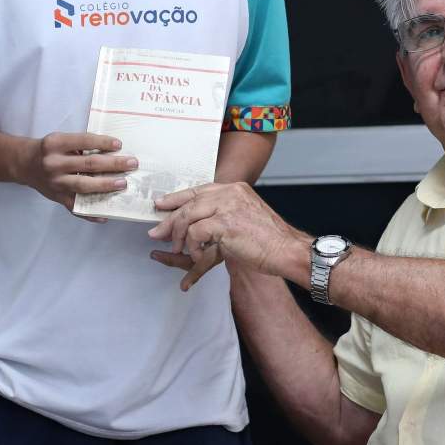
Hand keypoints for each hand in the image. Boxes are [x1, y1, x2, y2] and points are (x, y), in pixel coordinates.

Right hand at [17, 132, 137, 210]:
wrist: (24, 164)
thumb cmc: (49, 150)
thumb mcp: (60, 140)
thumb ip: (80, 145)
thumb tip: (113, 150)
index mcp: (55, 144)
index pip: (83, 141)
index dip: (102, 143)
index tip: (120, 145)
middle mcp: (54, 163)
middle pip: (88, 164)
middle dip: (113, 164)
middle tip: (132, 164)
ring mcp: (55, 183)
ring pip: (84, 186)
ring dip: (106, 185)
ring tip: (123, 184)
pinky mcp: (57, 198)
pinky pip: (75, 207)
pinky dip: (90, 213)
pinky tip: (105, 215)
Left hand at [148, 182, 308, 290]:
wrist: (287, 250)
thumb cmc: (270, 240)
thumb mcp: (246, 217)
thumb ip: (224, 215)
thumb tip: (198, 225)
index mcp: (235, 189)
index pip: (198, 190)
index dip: (177, 198)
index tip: (161, 204)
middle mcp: (230, 193)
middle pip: (189, 202)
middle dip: (170, 219)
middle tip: (157, 232)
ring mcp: (227, 206)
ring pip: (188, 216)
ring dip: (179, 236)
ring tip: (178, 250)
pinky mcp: (224, 224)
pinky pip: (195, 233)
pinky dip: (193, 248)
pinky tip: (198, 256)